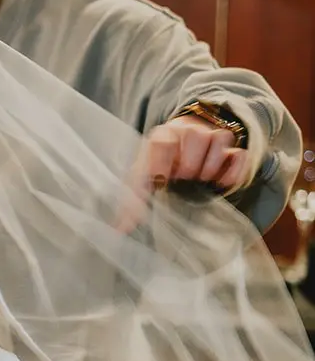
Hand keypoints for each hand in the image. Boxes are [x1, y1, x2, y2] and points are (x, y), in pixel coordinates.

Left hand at [117, 115, 251, 232]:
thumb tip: (120, 230)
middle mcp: (188, 130)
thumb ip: (131, 204)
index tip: (162, 182)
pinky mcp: (231, 150)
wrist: (182, 153)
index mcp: (162, 135)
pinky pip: (239, 154)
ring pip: (220, 139)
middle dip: (189, 165)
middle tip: (183, 179)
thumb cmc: (157, 167)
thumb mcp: (141, 181)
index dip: (162, 163)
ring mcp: (213, 136)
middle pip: (197, 136)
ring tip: (200, 178)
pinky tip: (221, 183)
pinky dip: (233, 170)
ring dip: (210, 166)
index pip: (163, 140)